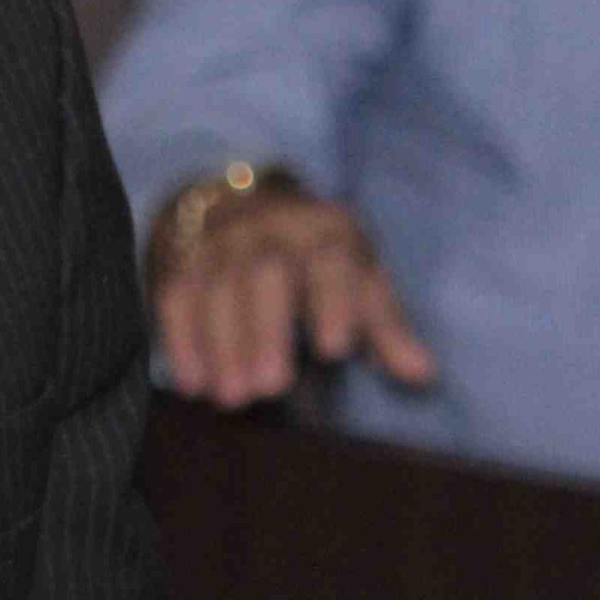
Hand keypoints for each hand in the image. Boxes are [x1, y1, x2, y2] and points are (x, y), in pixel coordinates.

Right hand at [151, 181, 434, 408]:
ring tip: (232, 397)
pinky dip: (181, 340)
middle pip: (264, 275)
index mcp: (324, 231)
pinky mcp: (181, 261)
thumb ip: (385, 326)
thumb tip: (424, 376)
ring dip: (222, 345)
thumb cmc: (316, 258)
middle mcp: (269, 229)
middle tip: (270, 386)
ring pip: (215, 288)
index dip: (333, 301)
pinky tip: (192, 383)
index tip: (335, 349)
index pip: (331, 260)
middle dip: (266, 330)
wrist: (239, 202)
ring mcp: (219, 243)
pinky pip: (176, 297)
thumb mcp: (358, 276)